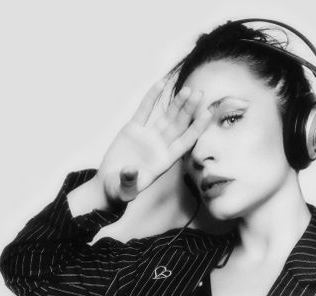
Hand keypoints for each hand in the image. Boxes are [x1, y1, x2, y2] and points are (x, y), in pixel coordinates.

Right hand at [96, 78, 211, 203]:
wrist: (109, 185)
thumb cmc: (121, 191)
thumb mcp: (125, 190)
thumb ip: (130, 181)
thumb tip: (130, 170)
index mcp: (164, 162)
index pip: (185, 142)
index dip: (196, 128)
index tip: (207, 114)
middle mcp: (160, 148)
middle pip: (179, 126)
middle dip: (189, 111)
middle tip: (200, 94)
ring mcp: (147, 137)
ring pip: (166, 117)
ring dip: (177, 104)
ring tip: (188, 89)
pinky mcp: (133, 130)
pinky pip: (144, 110)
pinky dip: (152, 97)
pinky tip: (161, 83)